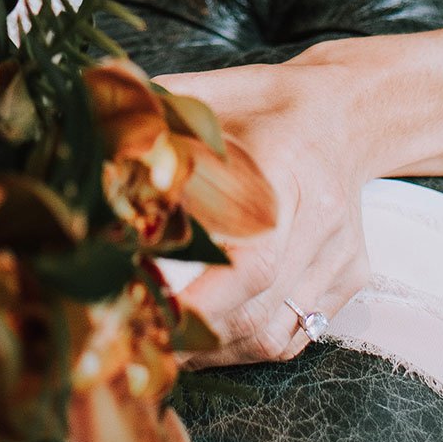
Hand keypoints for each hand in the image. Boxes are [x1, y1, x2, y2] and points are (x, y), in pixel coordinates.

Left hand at [153, 55, 373, 367]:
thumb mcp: (210, 92)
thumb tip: (91, 121)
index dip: (203, 301)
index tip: (150, 316)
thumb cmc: (264, 103)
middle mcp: (321, 218)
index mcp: (284, 167)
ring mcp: (340, 254)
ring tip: (168, 346)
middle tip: (138, 339)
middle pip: (259, 303)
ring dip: (219, 350)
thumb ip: (154, 115)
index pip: (252, 255)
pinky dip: (251, 346)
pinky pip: (299, 333)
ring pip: (278, 330)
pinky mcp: (351, 277)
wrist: (346, 111)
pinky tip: (214, 340)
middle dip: (195, 335)